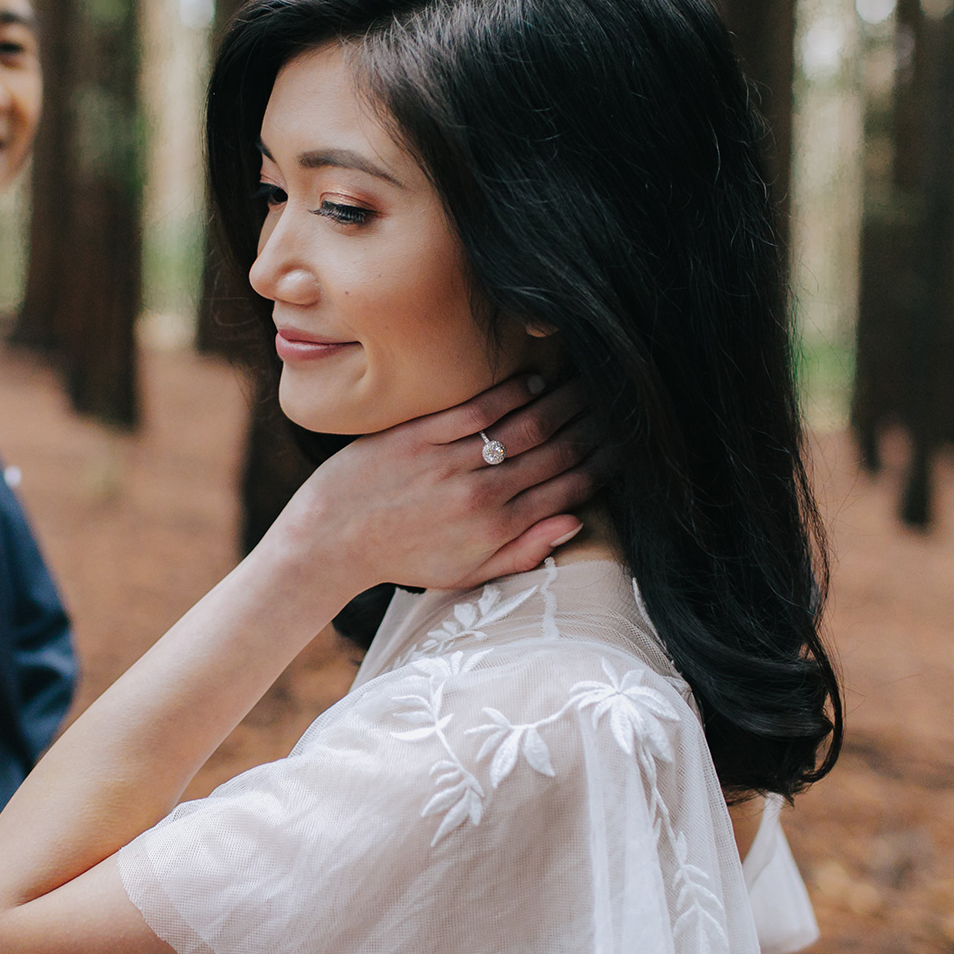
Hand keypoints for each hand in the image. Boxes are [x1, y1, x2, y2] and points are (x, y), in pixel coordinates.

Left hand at [262, 375, 609, 601]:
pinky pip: (477, 408)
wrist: (331, 542)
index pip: (569, 487)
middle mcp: (480, 495)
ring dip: (563, 402)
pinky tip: (534, 380)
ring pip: (524, 425)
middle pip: (555, 451)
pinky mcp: (418, 437)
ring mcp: (449, 464)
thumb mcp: (465, 573)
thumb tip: (573, 523)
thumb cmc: (401, 559)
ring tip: (586, 385)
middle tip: (615, 405)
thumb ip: (521, 552)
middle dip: (593, 426)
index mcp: (496, 529)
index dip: (603, 462)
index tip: (622, 443)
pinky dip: (511, 392)